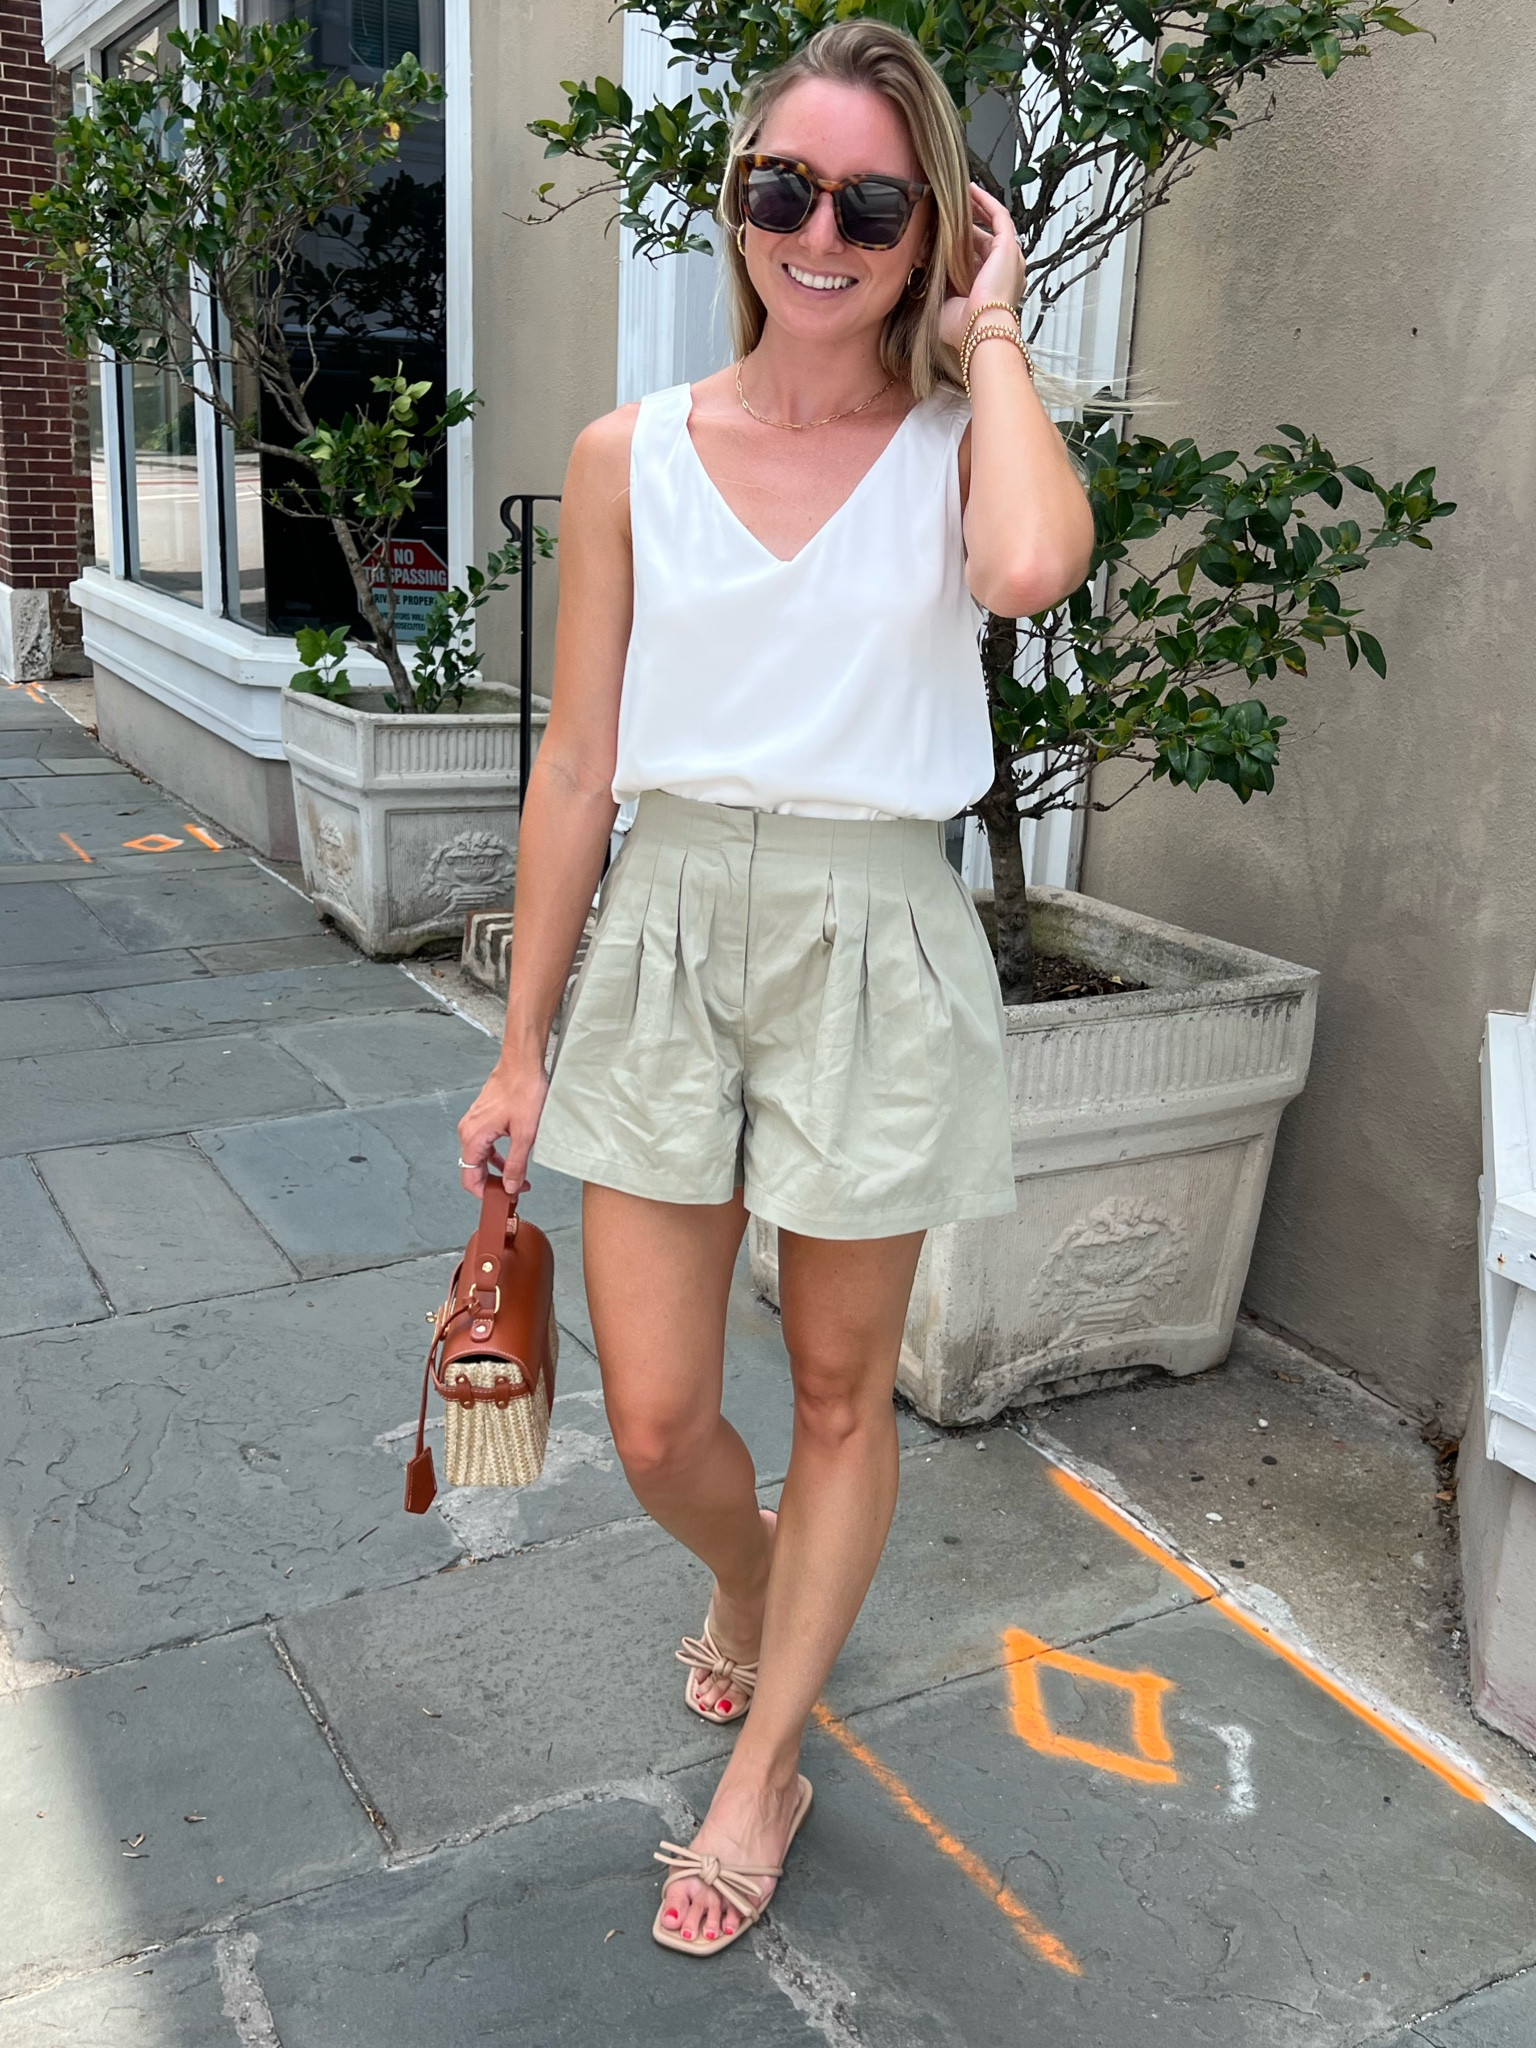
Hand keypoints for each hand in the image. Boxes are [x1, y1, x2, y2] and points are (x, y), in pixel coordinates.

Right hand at [457, 1054, 548, 1201]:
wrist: (523, 1063)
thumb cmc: (523, 1090)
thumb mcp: (525, 1134)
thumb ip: (516, 1164)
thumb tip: (511, 1186)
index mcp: (473, 1137)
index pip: (469, 1178)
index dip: (485, 1193)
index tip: (502, 1199)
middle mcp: (468, 1130)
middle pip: (473, 1169)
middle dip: (493, 1183)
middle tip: (515, 1190)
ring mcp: (474, 1122)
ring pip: (479, 1156)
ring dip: (496, 1170)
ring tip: (518, 1178)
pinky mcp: (482, 1116)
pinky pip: (484, 1143)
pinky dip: (496, 1155)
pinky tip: (512, 1157)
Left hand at [939, 183, 1026, 352]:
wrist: (980, 329)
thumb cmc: (962, 326)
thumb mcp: (940, 302)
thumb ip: (932, 284)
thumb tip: (915, 265)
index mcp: (986, 287)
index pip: (972, 257)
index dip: (957, 243)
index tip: (939, 233)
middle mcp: (1000, 272)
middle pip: (982, 239)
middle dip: (965, 224)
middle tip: (946, 210)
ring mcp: (1008, 259)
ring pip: (992, 225)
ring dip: (976, 209)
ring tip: (960, 195)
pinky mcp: (1008, 247)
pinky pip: (999, 216)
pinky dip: (986, 202)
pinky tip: (972, 191)